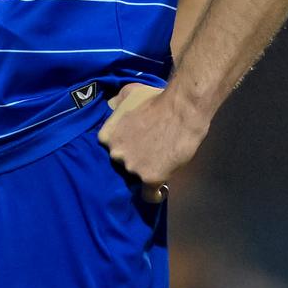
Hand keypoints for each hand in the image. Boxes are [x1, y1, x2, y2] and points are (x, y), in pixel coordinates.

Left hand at [96, 82, 208, 202]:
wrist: (181, 110)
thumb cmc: (156, 98)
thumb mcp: (129, 93)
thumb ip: (117, 102)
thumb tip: (110, 106)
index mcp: (106, 136)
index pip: (111, 147)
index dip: (124, 146)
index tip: (135, 145)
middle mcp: (115, 153)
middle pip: (123, 162)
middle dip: (134, 157)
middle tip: (151, 150)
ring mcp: (132, 167)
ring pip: (137, 176)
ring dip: (147, 171)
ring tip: (162, 162)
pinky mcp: (150, 178)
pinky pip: (149, 194)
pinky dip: (155, 195)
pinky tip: (160, 192)